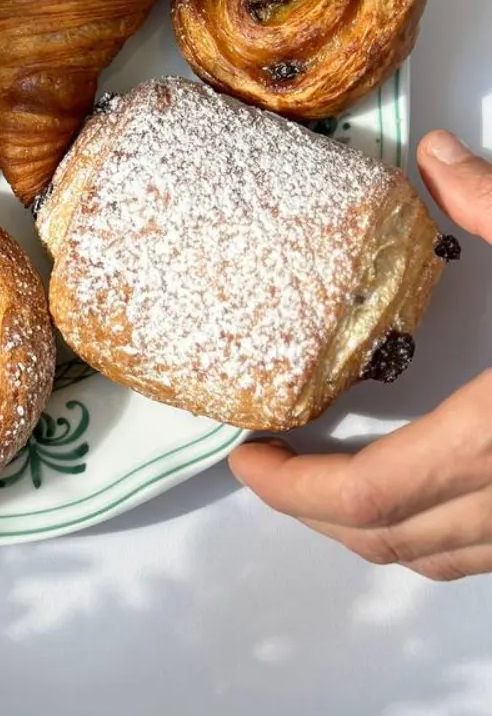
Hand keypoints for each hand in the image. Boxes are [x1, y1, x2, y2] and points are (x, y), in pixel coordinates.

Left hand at [232, 131, 491, 581]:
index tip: (248, 455)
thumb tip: (435, 154)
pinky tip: (422, 484)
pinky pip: (489, 556)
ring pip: (441, 562)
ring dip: (370, 529)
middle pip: (389, 542)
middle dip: (313, 513)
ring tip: (325, 475)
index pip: (370, 495)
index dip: (293, 490)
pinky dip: (435, 532)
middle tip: (270, 467)